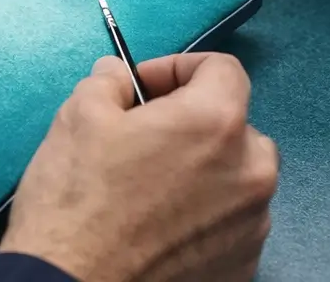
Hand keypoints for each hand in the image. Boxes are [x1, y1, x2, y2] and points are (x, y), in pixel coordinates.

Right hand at [0, 53, 278, 281]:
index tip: (142, 87)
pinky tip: (159, 222)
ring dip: (203, 168)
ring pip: (237, 176)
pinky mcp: (243, 267)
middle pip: (235, 124)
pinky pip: (231, 222)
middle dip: (192, 120)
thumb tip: (118, 75)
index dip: (178, 67)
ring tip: (151, 182)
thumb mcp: (80, 115)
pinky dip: (204, 213)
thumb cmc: (77, 197)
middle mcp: (251, 173)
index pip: (222, 69)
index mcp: (216, 123)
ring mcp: (252, 226)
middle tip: (144, 133)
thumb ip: (109, 81)